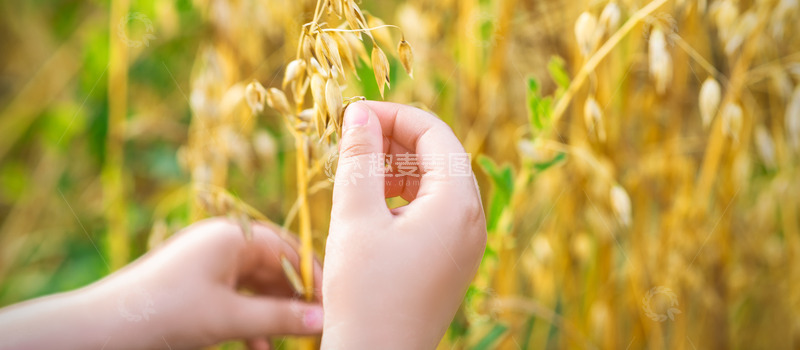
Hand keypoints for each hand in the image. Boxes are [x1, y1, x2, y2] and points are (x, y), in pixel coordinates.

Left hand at [0, 218, 322, 349]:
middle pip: (275, 267)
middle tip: (318, 324)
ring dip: (274, 313)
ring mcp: (209, 263)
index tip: (334, 304)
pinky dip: (251, 320)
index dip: (314, 277)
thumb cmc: (166, 314)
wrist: (100, 331)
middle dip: (296, 298)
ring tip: (293, 340)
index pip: (289, 250)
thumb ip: (280, 317)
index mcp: (232, 236)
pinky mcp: (197, 285)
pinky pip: (237, 298)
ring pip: (258, 286)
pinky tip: (260, 347)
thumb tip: (324, 320)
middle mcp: (223, 243)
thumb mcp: (229, 318)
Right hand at [321, 101, 486, 347]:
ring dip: (398, 168)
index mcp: (458, 204)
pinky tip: (372, 204)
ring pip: (436, 184)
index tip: (353, 114)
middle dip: (395, 140)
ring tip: (357, 171)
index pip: (434, 133)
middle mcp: (473, 220)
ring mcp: (466, 244)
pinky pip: (434, 212)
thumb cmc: (364, 292)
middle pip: (440, 156)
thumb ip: (359, 158)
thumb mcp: (355, 217)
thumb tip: (359, 112)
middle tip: (352, 138)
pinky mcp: (452, 261)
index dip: (393, 115)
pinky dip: (404, 197)